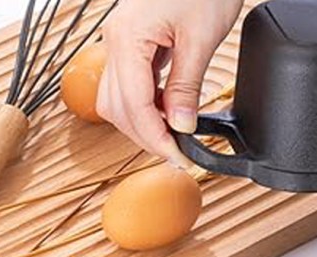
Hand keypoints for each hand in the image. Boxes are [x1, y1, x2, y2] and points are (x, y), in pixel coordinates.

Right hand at [97, 0, 242, 160]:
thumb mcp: (201, 39)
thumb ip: (187, 86)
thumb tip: (181, 124)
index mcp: (128, 39)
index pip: (132, 106)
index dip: (155, 139)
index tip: (178, 158)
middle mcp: (115, 40)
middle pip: (117, 107)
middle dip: (146, 136)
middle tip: (178, 155)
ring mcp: (120, 40)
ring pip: (117, 97)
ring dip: (142, 122)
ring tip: (174, 138)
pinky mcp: (131, 40)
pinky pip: (128, 82)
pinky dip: (145, 103)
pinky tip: (166, 112)